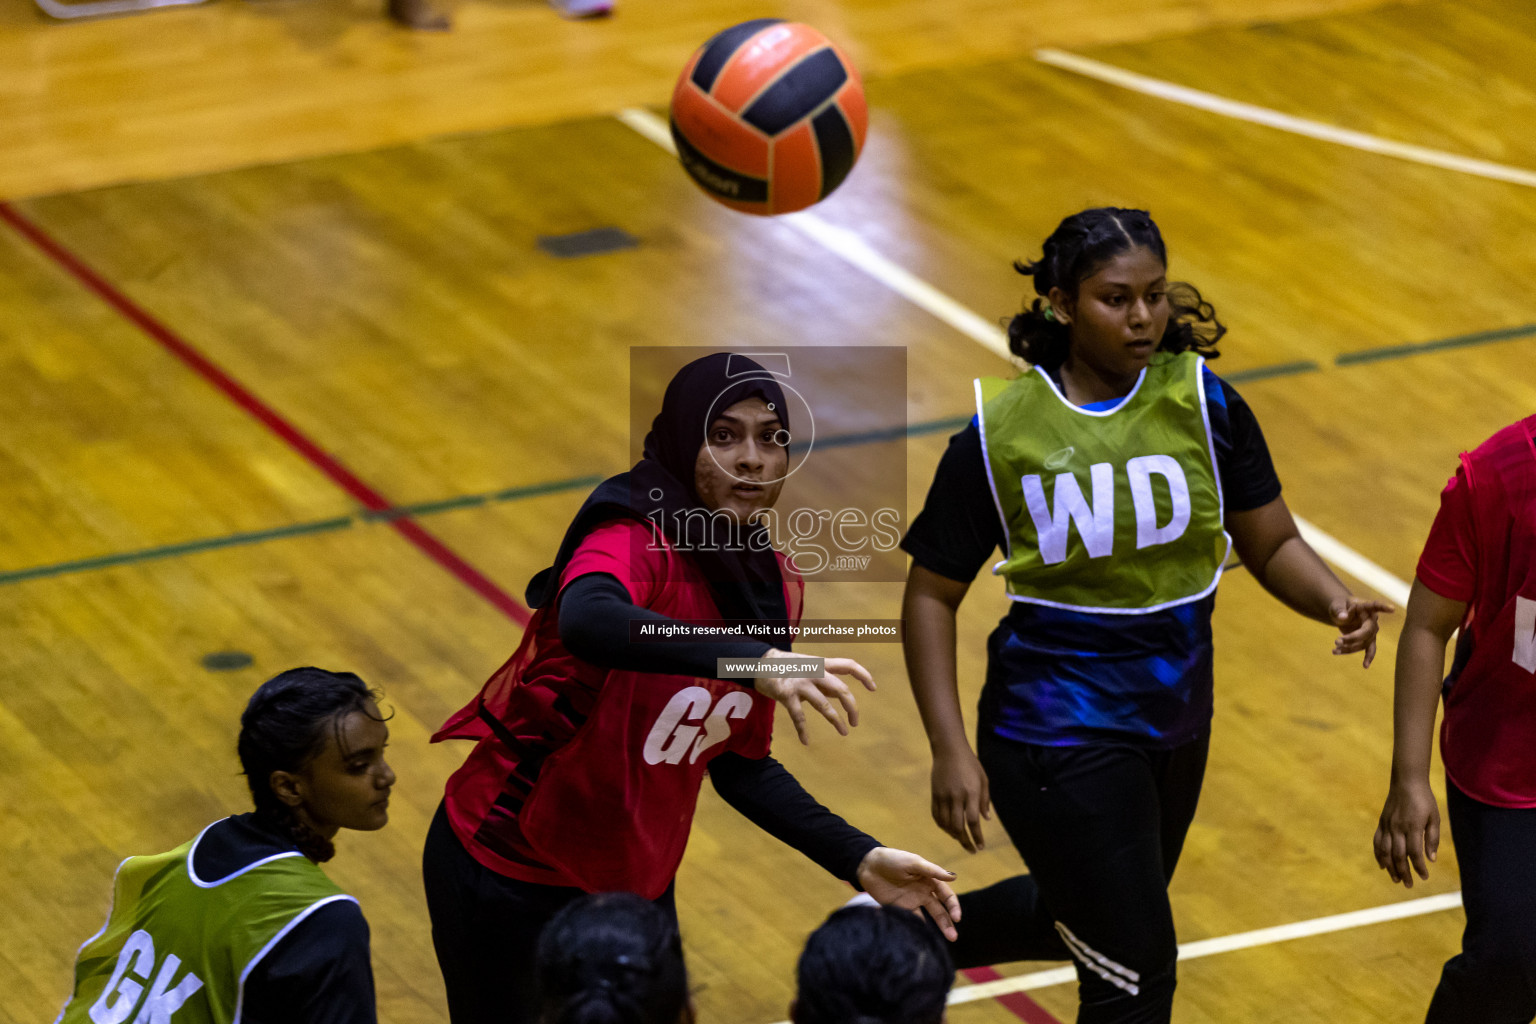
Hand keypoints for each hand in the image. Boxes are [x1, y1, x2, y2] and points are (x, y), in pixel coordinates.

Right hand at [755, 650, 874, 744]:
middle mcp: (814, 672)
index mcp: (821, 664)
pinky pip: (798, 716)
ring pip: (824, 705)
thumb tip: (841, 696)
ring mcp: (801, 683)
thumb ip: (825, 681)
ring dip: (836, 720)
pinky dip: (803, 731)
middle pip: (841, 689)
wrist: (759, 662)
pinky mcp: (786, 695)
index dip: (863, 675)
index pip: (848, 665)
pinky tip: (806, 741)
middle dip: (852, 707)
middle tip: (855, 722)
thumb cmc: (788, 667)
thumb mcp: (810, 668)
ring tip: (844, 732)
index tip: (873, 687)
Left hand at [855, 847, 961, 940]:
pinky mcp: (900, 910)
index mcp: (929, 880)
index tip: (956, 917)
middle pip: (940, 910)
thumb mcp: (913, 862)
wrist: (868, 866)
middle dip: (948, 923)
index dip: (953, 906)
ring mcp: (912, 902)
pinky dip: (919, 929)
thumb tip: (954, 876)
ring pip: (929, 918)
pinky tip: (924, 939)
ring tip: (946, 940)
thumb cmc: (893, 859)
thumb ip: (932, 871)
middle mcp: (924, 892)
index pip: (946, 895)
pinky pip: (913, 921)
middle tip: (953, 937)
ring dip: (938, 928)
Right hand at [931, 746, 990, 852]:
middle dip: (965, 841)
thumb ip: (985, 800)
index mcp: (971, 792)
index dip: (977, 836)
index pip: (973, 821)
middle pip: (958, 826)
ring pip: (946, 824)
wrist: (948, 750)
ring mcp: (943, 796)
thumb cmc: (970, 764)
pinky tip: (949, 830)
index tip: (981, 846)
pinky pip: (937, 816)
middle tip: (972, 849)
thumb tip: (987, 819)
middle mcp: (956, 796)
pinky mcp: (934, 795)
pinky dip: (943, 826)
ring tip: (962, 840)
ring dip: (954, 836)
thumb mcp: (983, 779)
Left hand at [1330, 596, 1394, 666]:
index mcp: (1366, 608)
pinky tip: (1365, 666)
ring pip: (1364, 643)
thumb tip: (1342, 617)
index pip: (1376, 606)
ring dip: (1349, 648)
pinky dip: (1367, 658)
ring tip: (1334, 651)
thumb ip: (1339, 610)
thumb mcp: (1337, 606)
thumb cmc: (1341, 607)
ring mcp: (1372, 632)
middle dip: (1351, 638)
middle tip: (1336, 641)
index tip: (1392, 608)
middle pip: (1366, 632)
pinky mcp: (1368, 640)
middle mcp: (1372, 620)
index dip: (1384, 607)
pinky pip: (1369, 650)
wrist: (1342, 614)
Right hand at [1372, 778, 1439, 887]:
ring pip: (1385, 851)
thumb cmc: (1424, 800)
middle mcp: (1397, 827)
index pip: (1414, 853)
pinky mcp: (1382, 823)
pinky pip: (1377, 842)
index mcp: (1412, 826)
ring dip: (1390, 867)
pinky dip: (1378, 855)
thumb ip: (1432, 839)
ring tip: (1396, 879)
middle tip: (1409, 885)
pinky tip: (1382, 865)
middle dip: (1404, 872)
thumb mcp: (1435, 818)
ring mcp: (1387, 825)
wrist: (1406, 782)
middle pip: (1398, 855)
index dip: (1419, 867)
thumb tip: (1431, 859)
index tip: (1424, 877)